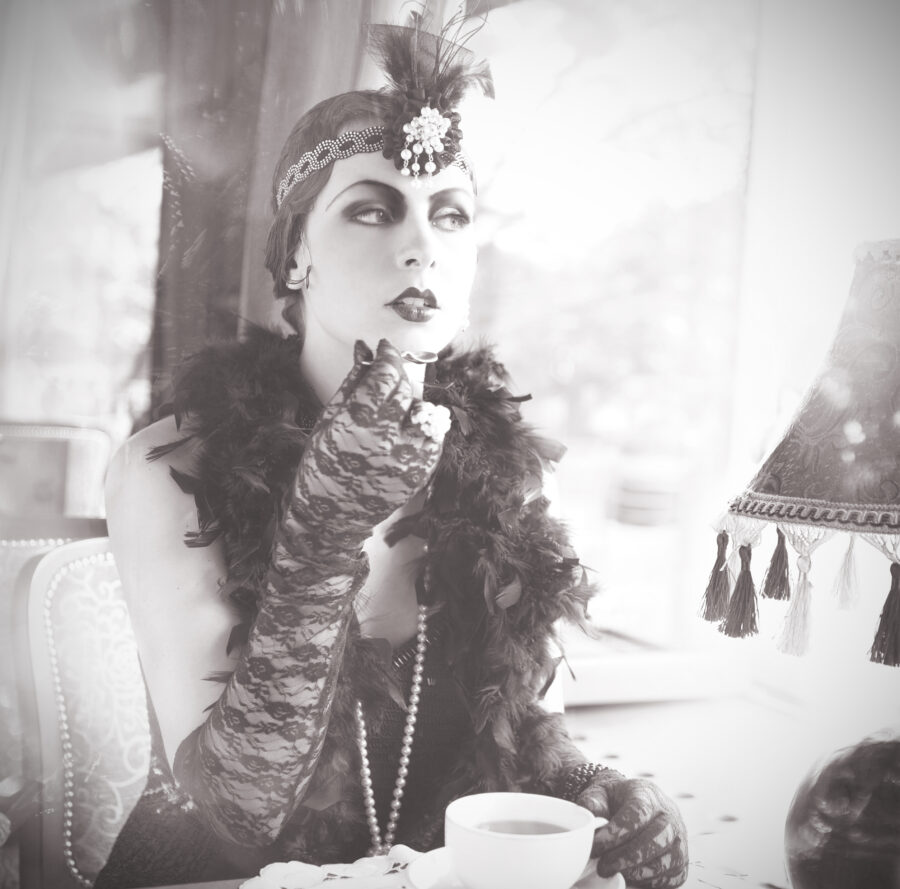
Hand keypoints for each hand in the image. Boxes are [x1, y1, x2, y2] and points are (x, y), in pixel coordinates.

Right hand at [292, 338, 447, 549]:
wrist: (332, 516)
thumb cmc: (322, 464)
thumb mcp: (329, 419)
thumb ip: (353, 382)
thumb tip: (365, 348)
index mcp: (357, 425)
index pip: (386, 376)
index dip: (388, 356)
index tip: (385, 348)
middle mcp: (387, 441)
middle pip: (406, 390)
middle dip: (397, 377)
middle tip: (386, 376)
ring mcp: (409, 459)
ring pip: (424, 412)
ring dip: (410, 403)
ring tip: (391, 411)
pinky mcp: (422, 473)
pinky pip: (433, 436)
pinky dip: (422, 427)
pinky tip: (403, 430)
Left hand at [576, 771, 687, 888]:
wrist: (633, 803)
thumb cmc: (613, 800)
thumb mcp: (599, 793)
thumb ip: (592, 803)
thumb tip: (590, 819)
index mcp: (647, 794)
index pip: (638, 813)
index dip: (617, 833)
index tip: (596, 846)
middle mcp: (669, 814)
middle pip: (656, 839)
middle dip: (627, 857)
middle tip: (603, 867)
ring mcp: (679, 838)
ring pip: (666, 861)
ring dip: (637, 872)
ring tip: (613, 872)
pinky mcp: (682, 860)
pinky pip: (671, 877)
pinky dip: (650, 882)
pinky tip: (630, 876)